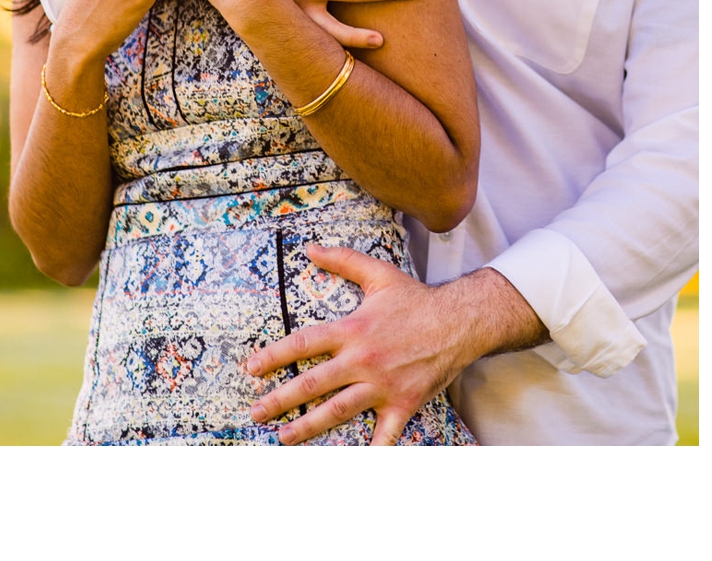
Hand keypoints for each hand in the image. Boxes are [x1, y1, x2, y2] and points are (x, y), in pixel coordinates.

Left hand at [242, 245, 481, 445]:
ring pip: (338, 411)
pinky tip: (351, 462)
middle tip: (256, 412)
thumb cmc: (416, 299)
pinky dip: (370, 450)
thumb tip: (309, 248)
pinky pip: (385, 433)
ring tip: (284, 437)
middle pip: (312, 384)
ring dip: (309, 427)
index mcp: (351, 330)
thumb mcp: (377, 274)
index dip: (272, 357)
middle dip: (280, 400)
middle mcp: (362, 361)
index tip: (250, 369)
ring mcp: (383, 386)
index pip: (302, 344)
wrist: (461, 322)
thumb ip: (341, 259)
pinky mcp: (404, 403)